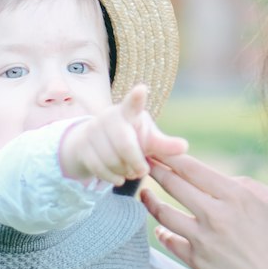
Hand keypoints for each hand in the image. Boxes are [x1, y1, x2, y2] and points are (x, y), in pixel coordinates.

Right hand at [59, 85, 187, 187]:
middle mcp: (109, 117)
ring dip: (124, 172)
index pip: (134, 103)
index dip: (137, 97)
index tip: (141, 89)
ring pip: (111, 159)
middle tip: (142, 171)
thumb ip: (164, 145)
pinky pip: (98, 167)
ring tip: (130, 173)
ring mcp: (93, 130)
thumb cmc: (130, 139)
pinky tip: (118, 178)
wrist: (95, 146)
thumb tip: (185, 147)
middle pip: (125, 144)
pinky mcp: (82, 145)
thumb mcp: (148, 141)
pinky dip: (111, 177)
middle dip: (135, 162)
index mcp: (129, 112)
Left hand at [142, 154, 267, 268]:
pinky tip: (160, 228)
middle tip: (145, 163)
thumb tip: (221, 181)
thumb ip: (247, 184)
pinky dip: (162, 233)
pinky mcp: (197, 262)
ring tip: (144, 193)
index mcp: (235, 195)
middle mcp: (214, 215)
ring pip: (165, 214)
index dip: (172, 158)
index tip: (159, 151)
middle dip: (156, 171)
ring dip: (150, 201)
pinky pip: (171, 243)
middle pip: (175, 186)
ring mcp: (202, 240)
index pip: (193, 169)